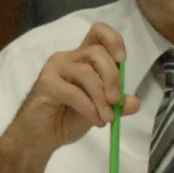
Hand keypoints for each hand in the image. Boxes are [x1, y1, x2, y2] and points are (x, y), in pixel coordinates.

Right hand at [0, 24, 131, 172]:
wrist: (38, 139)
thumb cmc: (65, 120)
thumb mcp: (98, 111)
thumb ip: (116, 105)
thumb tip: (135, 102)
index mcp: (81, 58)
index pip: (98, 33)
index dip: (114, 40)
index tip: (123, 62)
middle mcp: (67, 58)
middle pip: (97, 52)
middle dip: (112, 77)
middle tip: (117, 102)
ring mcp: (54, 69)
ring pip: (86, 71)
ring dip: (101, 97)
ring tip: (107, 118)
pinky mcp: (46, 84)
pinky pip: (74, 92)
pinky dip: (89, 108)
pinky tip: (95, 121)